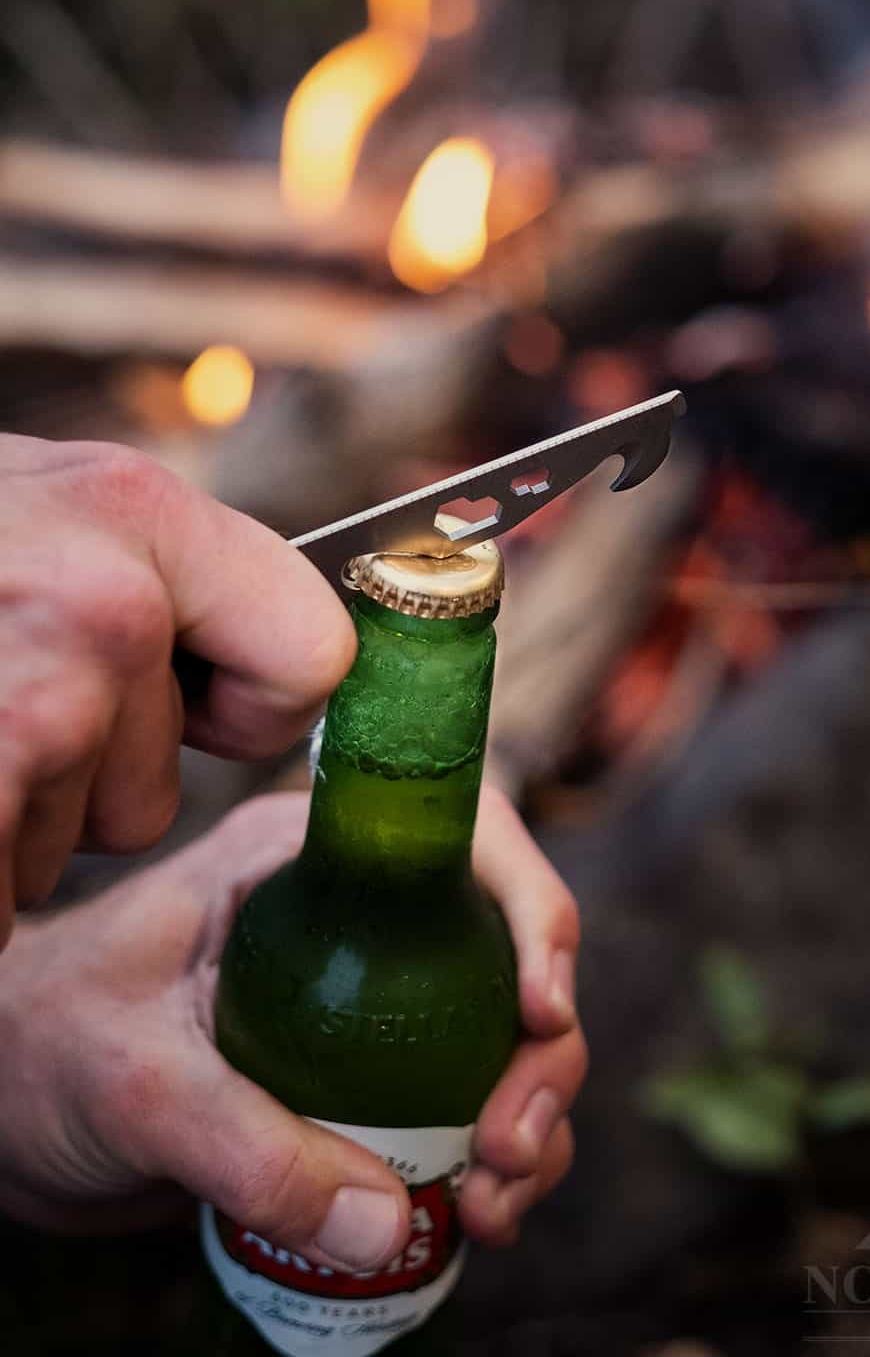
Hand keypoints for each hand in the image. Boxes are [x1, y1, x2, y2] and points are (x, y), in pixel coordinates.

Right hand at [0, 435, 355, 946]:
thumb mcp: (23, 500)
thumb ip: (135, 559)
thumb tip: (274, 649)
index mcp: (133, 510)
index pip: (311, 653)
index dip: (248, 706)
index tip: (193, 709)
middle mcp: (102, 603)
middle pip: (162, 779)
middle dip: (78, 772)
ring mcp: (31, 704)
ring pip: (72, 841)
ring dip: (5, 811)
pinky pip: (0, 895)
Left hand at [0, 787, 584, 1265]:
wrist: (9, 1107)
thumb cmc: (49, 1048)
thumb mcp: (135, 1084)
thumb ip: (249, 1150)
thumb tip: (392, 1226)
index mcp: (310, 859)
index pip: (466, 839)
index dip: (532, 908)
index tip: (538, 1011)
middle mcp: (364, 912)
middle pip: (510, 950)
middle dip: (540, 1054)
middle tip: (504, 1150)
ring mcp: (379, 993)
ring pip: (507, 1036)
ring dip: (530, 1120)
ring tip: (488, 1209)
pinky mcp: (374, 1072)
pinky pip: (471, 1103)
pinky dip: (497, 1162)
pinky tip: (466, 1218)